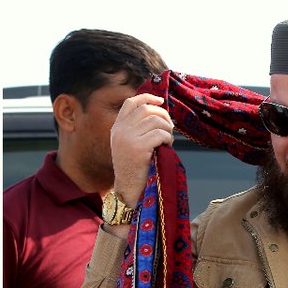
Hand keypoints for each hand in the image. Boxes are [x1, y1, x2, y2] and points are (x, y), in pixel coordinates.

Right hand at [110, 94, 174, 209]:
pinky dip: (168, 138)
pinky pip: (160, 134)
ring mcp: (127, 138)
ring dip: (167, 129)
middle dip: (163, 115)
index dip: (146, 97)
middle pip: (146, 110)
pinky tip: (167, 146)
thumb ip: (138, 128)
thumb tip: (160, 111)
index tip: (160, 100)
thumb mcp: (130, 144)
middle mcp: (120, 131)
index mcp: (117, 128)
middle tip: (170, 127)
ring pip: (155, 121)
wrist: (129, 190)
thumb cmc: (136, 168)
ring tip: (168, 140)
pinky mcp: (138, 147)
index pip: (130, 103)